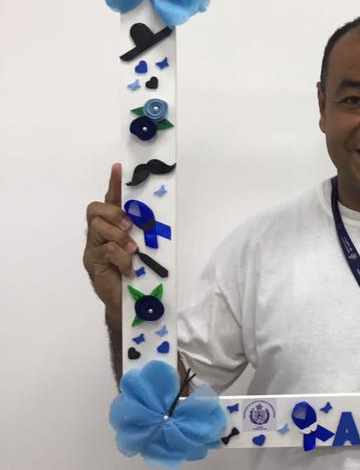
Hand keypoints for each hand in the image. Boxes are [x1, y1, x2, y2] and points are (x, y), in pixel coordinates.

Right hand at [83, 163, 136, 318]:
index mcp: (112, 226)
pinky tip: (129, 269)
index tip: (118, 167)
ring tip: (133, 251)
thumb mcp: (143, 248)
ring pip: (99, 228)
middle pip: (95, 209)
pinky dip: (122, 259)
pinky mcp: (91, 261)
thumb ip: (143, 233)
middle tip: (129, 226)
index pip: (109, 200)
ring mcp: (92, 247)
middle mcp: (98, 233)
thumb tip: (157, 220)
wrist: (127, 302)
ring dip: (120, 238)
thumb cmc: (137, 273)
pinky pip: (106, 250)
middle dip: (113, 214)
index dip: (113, 183)